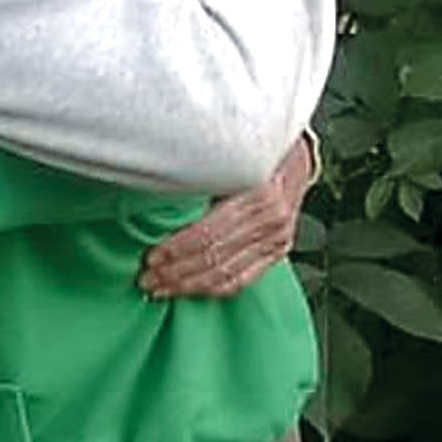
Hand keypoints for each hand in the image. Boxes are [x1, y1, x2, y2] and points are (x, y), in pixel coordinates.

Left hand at [138, 135, 314, 297]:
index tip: (151, 257)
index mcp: (259, 194)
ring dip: (189, 285)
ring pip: (227, 274)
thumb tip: (157, 188)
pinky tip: (190, 291)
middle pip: (215, 257)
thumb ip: (201, 174)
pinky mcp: (278, 251)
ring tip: (161, 288)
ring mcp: (277, 239)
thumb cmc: (257, 150)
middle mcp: (272, 221)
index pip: (210, 233)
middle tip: (146, 278)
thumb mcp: (230, 154)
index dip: (177, 249)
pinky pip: (244, 279)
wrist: (294, 154)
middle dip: (176, 272)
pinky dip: (214, 289)